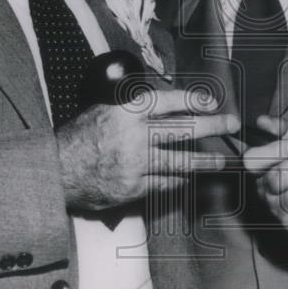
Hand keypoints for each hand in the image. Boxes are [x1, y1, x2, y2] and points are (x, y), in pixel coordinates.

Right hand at [56, 88, 237, 211]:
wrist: (57, 169)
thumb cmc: (80, 136)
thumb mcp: (104, 107)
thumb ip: (133, 105)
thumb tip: (165, 104)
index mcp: (127, 110)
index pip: (170, 101)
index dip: (196, 101)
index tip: (213, 102)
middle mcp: (134, 135)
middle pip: (182, 129)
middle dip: (212, 126)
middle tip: (230, 125)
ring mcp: (135, 163)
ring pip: (179, 161)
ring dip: (204, 161)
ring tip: (221, 161)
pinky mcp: (133, 187)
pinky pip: (164, 184)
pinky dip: (179, 180)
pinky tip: (190, 178)